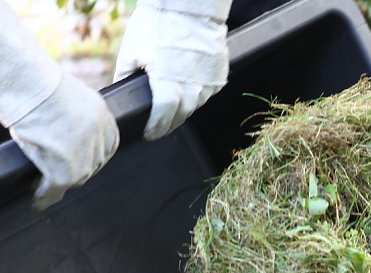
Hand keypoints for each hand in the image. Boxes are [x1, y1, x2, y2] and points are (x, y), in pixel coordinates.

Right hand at [10, 72, 118, 209]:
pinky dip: (46, 195)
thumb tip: (65, 129)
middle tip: (61, 172)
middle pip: (93, 164)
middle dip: (79, 169)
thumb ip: (77, 117)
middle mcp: (101, 141)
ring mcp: (86, 159)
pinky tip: (39, 200)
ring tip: (49, 187)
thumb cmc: (40, 85)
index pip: (105, 146)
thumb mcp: (71, 99)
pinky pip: (56, 188)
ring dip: (63, 183)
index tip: (81, 160)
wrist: (31, 87)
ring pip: (77, 178)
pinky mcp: (67, 172)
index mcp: (105, 120)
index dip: (92, 154)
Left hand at [114, 0, 231, 140]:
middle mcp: (192, 90)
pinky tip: (187, 83)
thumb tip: (122, 89)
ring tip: (172, 103)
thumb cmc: (159, 24)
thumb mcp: (132, 49)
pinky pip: (207, 91)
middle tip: (158, 124)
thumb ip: (125, 74)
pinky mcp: (219, 77)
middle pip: (181, 116)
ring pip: (195, 105)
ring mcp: (209, 84)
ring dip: (183, 107)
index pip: (162, 119)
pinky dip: (197, 91)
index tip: (148, 133)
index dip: (154, 129)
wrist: (190, 7)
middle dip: (168, 122)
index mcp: (168, 85)